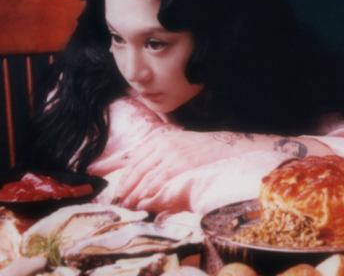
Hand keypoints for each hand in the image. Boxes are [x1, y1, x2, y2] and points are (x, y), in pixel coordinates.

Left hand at [114, 131, 233, 208]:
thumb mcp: (176, 143)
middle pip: (137, 169)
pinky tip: (144, 199)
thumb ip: (159, 153)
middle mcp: (162, 145)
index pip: (135, 159)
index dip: (125, 176)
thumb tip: (142, 172)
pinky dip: (150, 190)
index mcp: (159, 139)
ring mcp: (171, 154)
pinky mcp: (180, 165)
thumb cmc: (200, 148)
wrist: (222, 147)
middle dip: (127, 187)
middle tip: (121, 200)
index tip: (120, 188)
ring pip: (146, 176)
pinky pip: (160, 180)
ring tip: (130, 204)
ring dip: (136, 192)